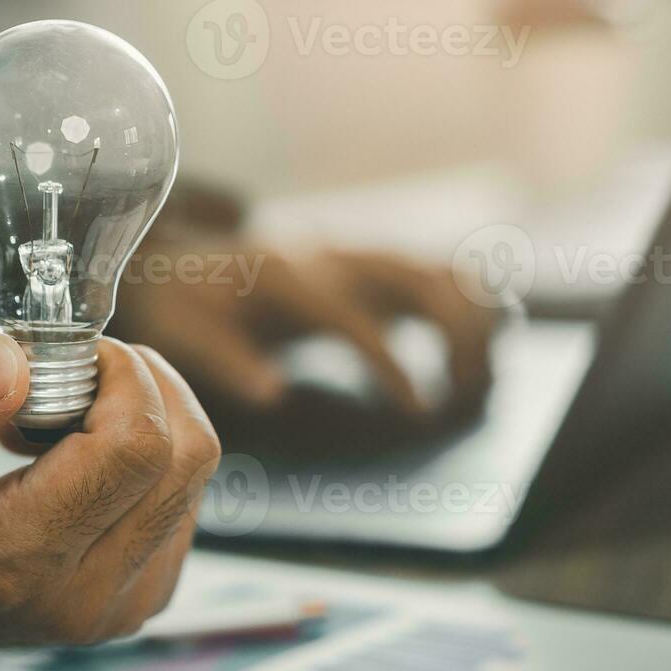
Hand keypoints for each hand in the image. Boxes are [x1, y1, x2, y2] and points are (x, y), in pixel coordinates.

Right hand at [0, 334, 219, 670]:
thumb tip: (12, 361)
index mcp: (16, 562)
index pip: (137, 444)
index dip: (117, 372)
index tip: (67, 354)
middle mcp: (84, 597)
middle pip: (186, 454)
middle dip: (138, 386)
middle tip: (67, 376)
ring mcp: (122, 603)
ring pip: (196, 472)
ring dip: (144, 418)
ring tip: (60, 424)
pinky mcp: (144, 594)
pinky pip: (188, 496)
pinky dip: (148, 456)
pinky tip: (80, 460)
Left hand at [114, 240, 498, 419]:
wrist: (183, 260)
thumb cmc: (184, 307)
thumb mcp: (185, 335)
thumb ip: (225, 361)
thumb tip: (272, 394)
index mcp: (285, 277)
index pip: (353, 316)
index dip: (391, 363)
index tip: (419, 413)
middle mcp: (332, 258)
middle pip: (417, 279)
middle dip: (456, 336)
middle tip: (465, 399)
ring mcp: (359, 258)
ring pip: (440, 271)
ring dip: (474, 322)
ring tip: (480, 385)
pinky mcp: (374, 268)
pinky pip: (442, 272)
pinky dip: (475, 305)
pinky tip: (486, 351)